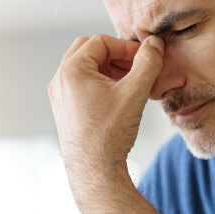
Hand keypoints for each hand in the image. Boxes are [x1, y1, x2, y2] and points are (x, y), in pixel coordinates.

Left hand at [48, 34, 163, 193]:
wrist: (95, 171)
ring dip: (108, 69)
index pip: (101, 42)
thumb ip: (147, 63)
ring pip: (85, 68)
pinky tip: (119, 99)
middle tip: (136, 68)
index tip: (145, 59)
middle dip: (115, 55)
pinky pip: (81, 85)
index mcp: (71, 70)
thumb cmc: (110, 134)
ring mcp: (59, 96)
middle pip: (89, 50)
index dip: (126, 47)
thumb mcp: (135, 93)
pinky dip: (100, 84)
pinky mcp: (64, 110)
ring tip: (130, 84)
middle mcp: (60, 80)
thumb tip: (154, 44)